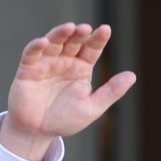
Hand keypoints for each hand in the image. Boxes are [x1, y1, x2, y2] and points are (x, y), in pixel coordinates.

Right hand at [0, 22, 136, 160]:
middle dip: (79, 34)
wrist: (38, 132)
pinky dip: (36, 47)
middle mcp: (65, 62)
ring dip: (60, 34)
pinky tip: (43, 42)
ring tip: (70, 28)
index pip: (92, 49)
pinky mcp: (28, 70)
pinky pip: (31, 54)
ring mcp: (46, 64)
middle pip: (73, 42)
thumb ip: (111, 91)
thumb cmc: (66, 120)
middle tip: (86, 28)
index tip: (106, 29)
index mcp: (82, 68)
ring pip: (53, 43)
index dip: (98, 39)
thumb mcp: (92, 107)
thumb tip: (132, 75)